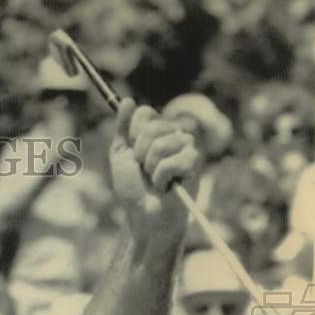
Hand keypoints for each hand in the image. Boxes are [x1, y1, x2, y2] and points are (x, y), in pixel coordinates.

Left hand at [109, 98, 198, 240]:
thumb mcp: (120, 155)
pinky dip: (161, 177)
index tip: (133, 154)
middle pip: (152, 127)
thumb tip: (128, 100)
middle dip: (140, 154)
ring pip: (161, 144)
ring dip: (150, 167)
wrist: (144, 215)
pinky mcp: (194, 162)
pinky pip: (171, 161)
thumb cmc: (133, 189)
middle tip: (144, 170)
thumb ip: (123, 128)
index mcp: (156, 131)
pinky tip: (166, 186)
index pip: (145, 113)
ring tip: (155, 180)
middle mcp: (174, 134)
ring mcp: (186, 147)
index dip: (133, 135)